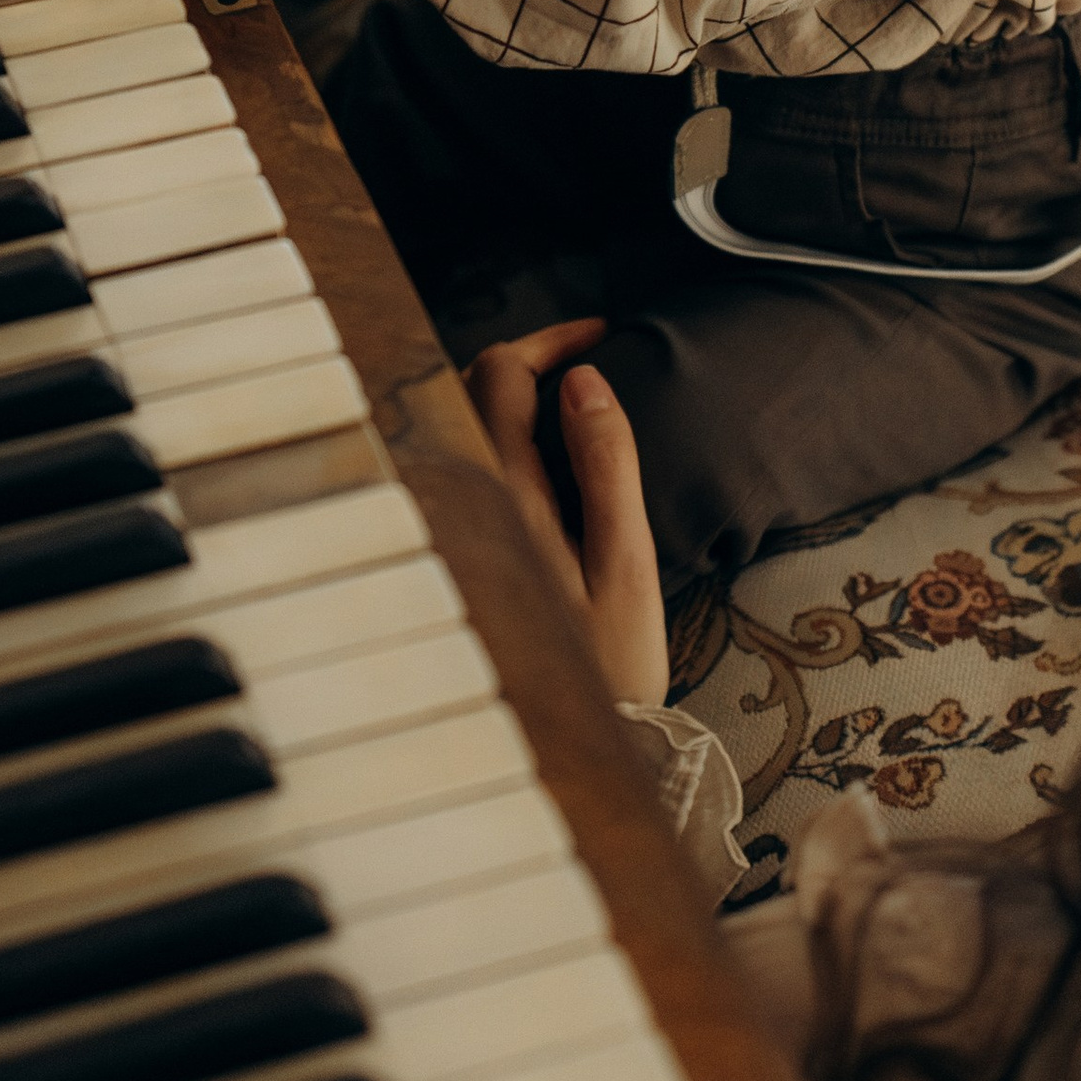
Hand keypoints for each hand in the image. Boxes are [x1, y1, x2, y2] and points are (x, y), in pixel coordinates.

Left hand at [463, 316, 667, 707]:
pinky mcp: (461, 551)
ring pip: (460, 425)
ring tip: (567, 399)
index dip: (551, 339)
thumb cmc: (611, 666)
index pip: (501, 374)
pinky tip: (542, 456)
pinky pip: (465, 465)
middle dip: (526, 358)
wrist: (576, 747)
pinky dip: (499, 437)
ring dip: (508, 397)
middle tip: (586, 359)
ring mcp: (455, 528)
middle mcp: (463, 505)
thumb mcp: (626, 565)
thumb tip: (584, 381)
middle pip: (469, 388)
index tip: (600, 333)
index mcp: (503, 499)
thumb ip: (606, 466)